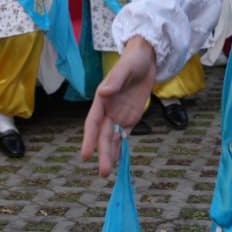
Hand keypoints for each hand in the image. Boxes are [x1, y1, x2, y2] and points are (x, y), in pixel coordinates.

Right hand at [82, 36, 155, 175]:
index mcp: (102, 99)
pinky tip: (118, 162)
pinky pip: (124, 136)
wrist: (145, 59)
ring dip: (110, 154)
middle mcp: (108, 110)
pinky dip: (121, 149)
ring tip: (108, 172)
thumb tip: (104, 92)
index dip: (89, 138)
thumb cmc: (133, 60)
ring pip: (112, 139)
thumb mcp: (125, 68)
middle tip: (103, 172)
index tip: (85, 155)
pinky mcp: (130, 118)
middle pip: (103, 135)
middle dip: (103, 153)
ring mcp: (118, 115)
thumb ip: (115, 80)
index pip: (93, 122)